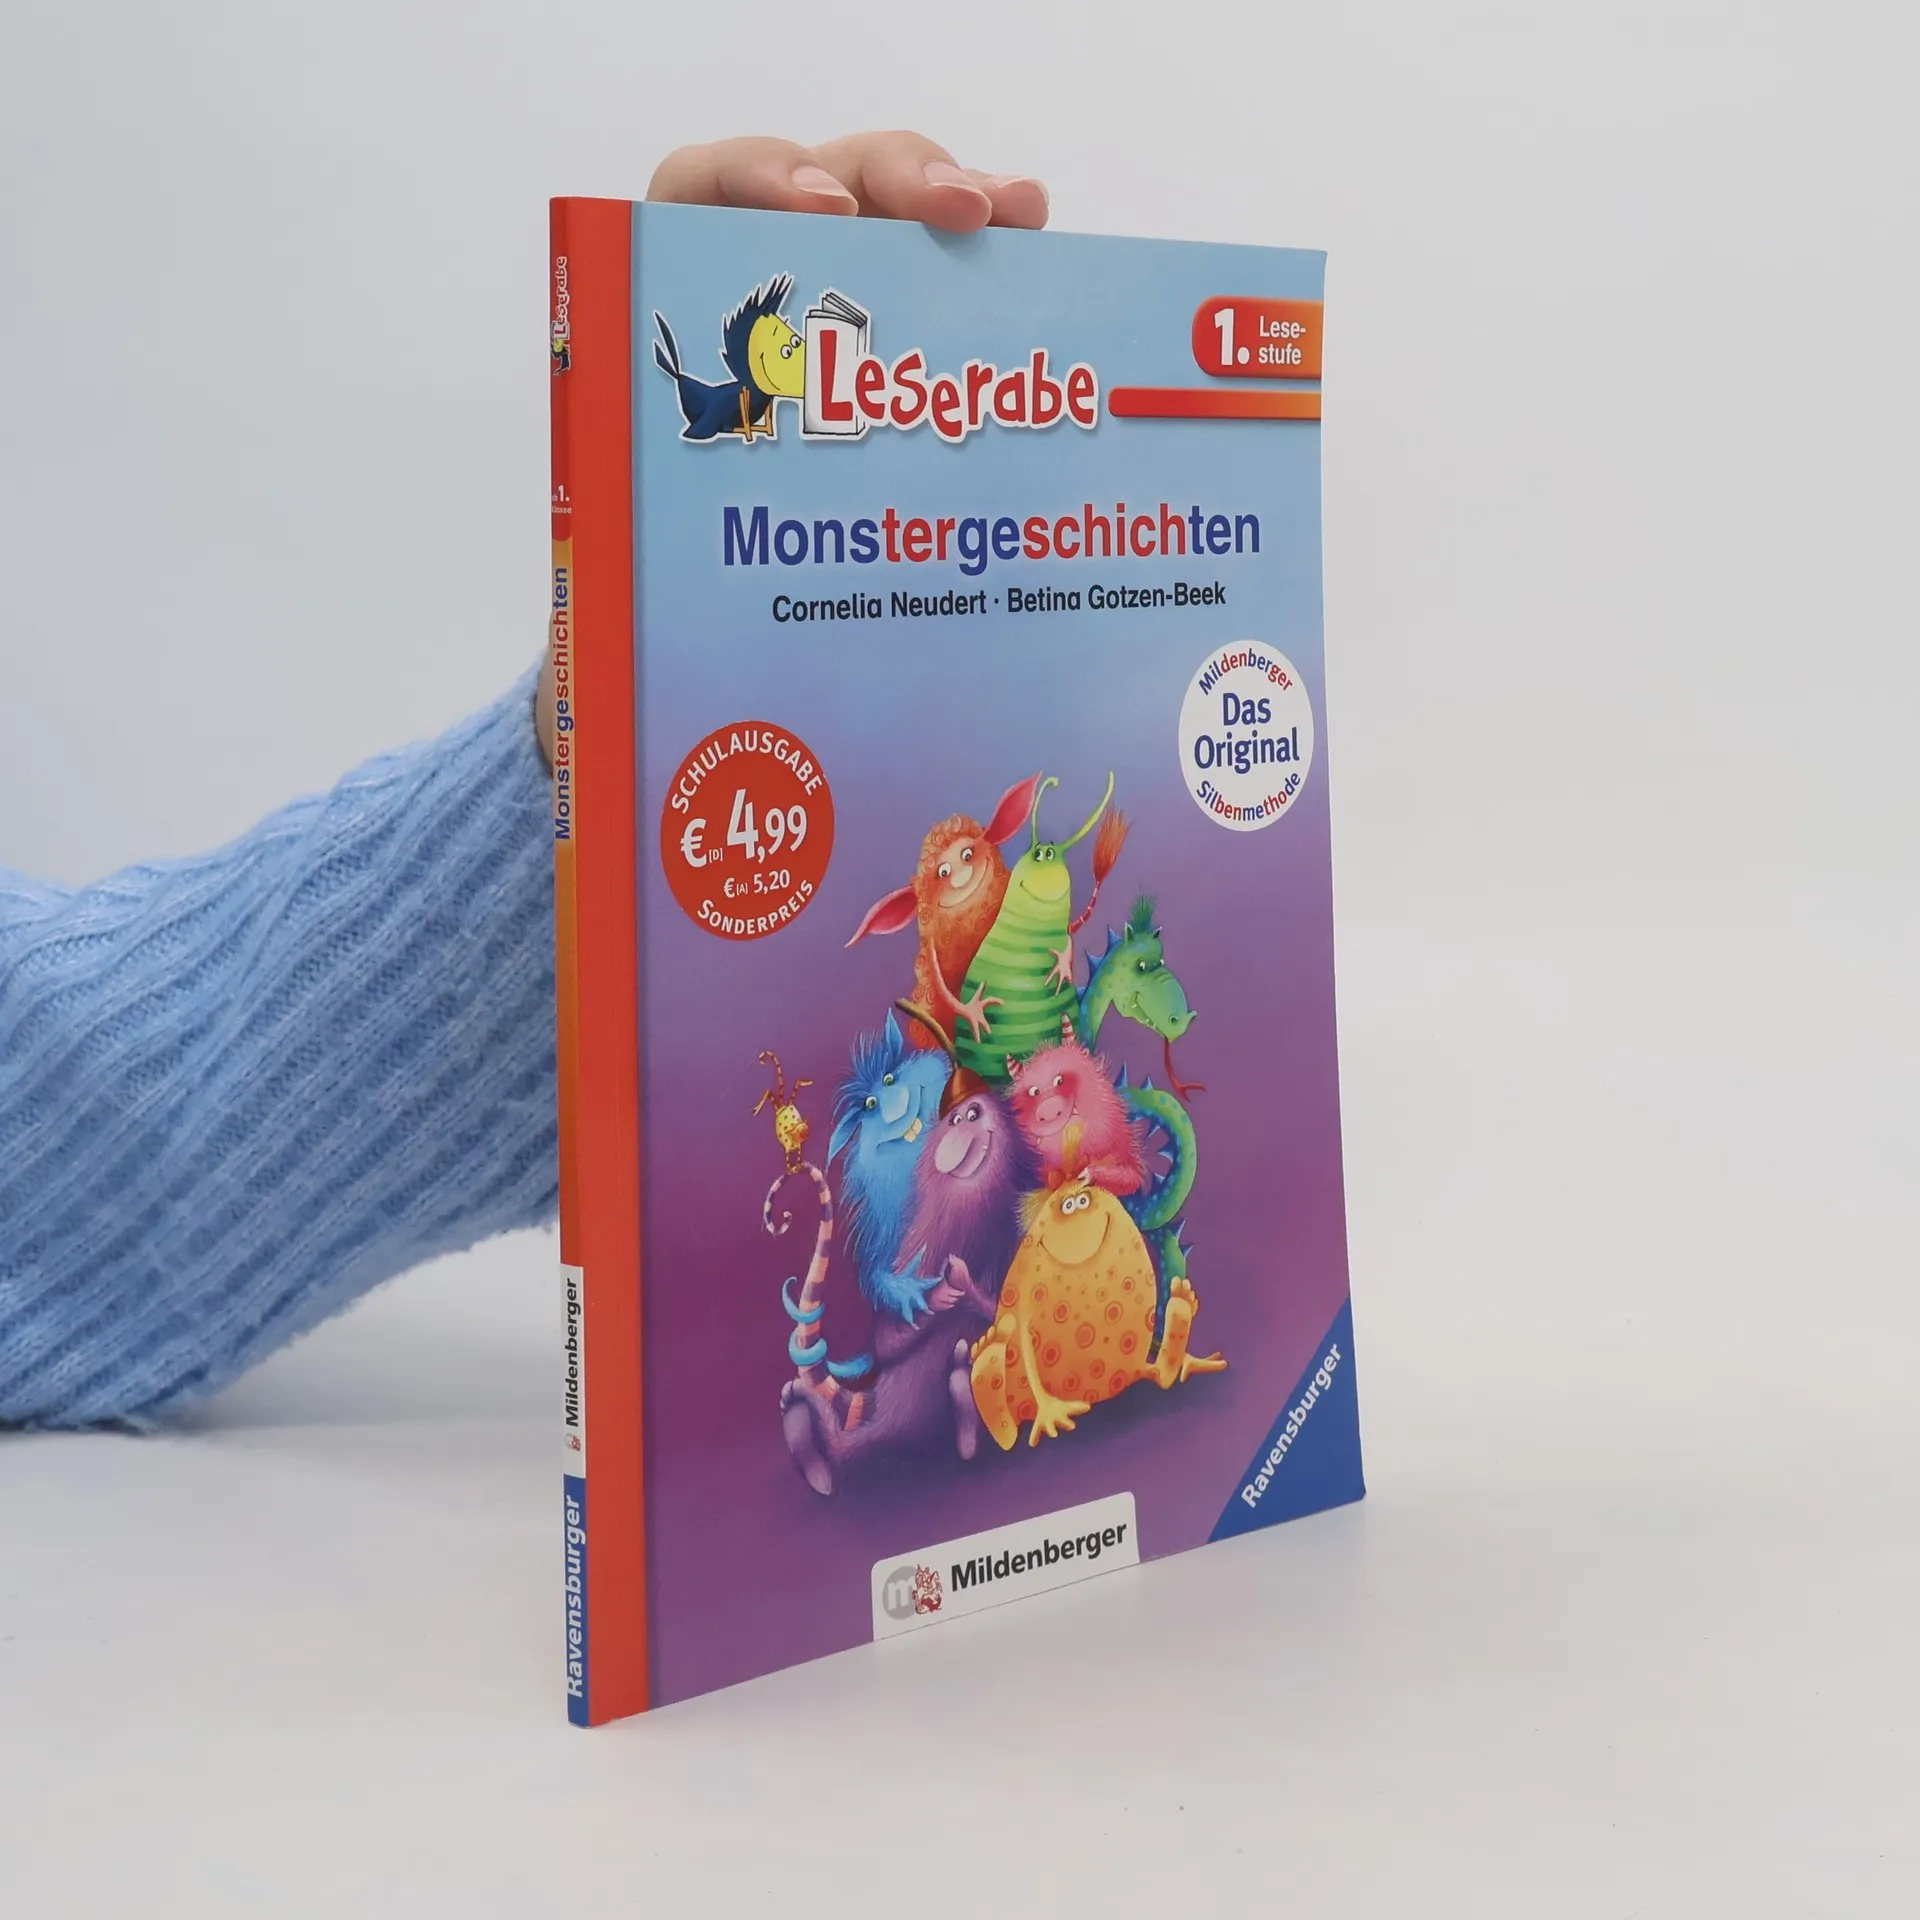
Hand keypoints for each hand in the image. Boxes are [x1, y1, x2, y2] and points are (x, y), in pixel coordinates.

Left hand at [537, 132, 1046, 763]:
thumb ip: (655, 533)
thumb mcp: (645, 538)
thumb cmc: (666, 555)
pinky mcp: (900, 322)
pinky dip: (995, 255)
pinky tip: (1037, 249)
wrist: (700, 591)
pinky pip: (950, 269)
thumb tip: (632, 652)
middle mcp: (765, 271)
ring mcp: (841, 289)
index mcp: (680, 294)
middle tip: (955, 212)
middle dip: (894, 181)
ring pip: (902, 214)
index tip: (822, 215)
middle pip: (833, 181)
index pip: (707, 188)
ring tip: (1019, 213)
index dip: (763, 180)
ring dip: (964, 203)